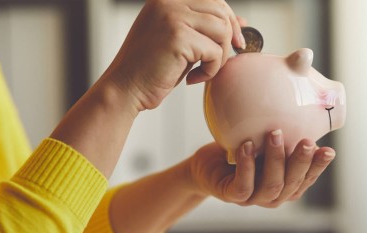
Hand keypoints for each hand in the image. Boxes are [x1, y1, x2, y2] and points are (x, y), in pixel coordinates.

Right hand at [103, 0, 243, 110]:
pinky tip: (192, 79)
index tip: (236, 42)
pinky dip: (211, 70)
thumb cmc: (150, 70)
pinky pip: (215, 51)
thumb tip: (242, 21)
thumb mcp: (181, 43)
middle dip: (229, 38)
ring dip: (219, 56)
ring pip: (222, 30)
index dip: (230, 20)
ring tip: (203, 71)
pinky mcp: (178, 37)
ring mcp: (172, 17)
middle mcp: (168, 2)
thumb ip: (205, 28)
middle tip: (221, 61)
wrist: (124, 89)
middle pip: (220, 11)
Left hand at [186, 131, 335, 207]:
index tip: (329, 150)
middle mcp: (274, 196)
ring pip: (271, 185)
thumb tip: (301, 101)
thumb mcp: (264, 141)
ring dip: (275, 159)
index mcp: (287, 185)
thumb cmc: (241, 152)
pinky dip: (247, 165)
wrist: (208, 166)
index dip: (319, 167)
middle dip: (301, 162)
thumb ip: (283, 134)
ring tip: (274, 134)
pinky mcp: (232, 196)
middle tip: (307, 141)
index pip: (307, 178)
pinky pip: (243, 185)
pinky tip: (247, 146)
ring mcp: (253, 199)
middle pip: (292, 184)